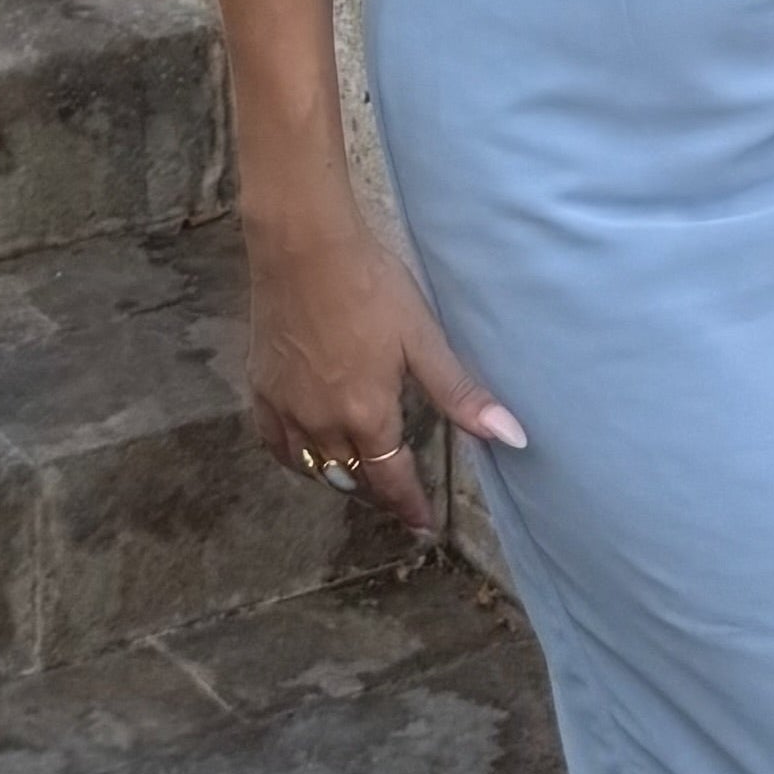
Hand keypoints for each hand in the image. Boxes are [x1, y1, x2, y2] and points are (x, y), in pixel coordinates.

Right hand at [246, 200, 525, 536]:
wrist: (303, 248)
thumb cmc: (370, 286)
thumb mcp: (423, 340)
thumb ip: (461, 395)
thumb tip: (512, 438)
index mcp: (367, 415)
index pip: (391, 480)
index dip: (409, 505)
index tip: (423, 524)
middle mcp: (322, 424)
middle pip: (352, 477)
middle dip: (378, 493)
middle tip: (397, 497)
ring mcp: (286, 409)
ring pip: (313, 467)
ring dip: (340, 478)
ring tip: (360, 477)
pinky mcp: (261, 389)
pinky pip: (276, 444)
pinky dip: (296, 458)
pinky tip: (308, 451)